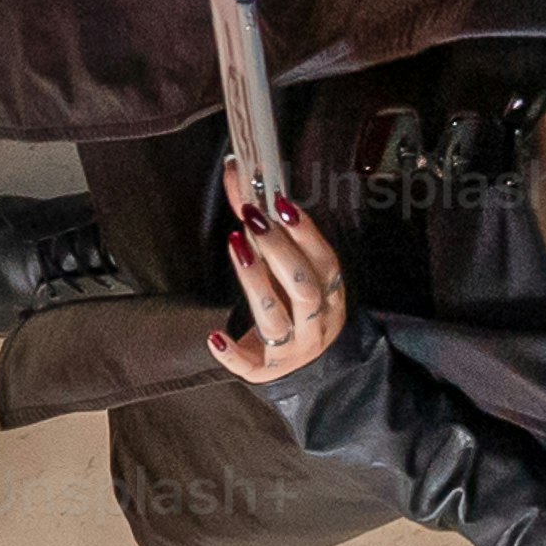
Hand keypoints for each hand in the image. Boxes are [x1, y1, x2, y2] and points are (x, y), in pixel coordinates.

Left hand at [210, 192, 347, 382]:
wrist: (311, 371)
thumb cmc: (296, 309)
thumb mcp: (291, 272)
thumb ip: (265, 227)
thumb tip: (236, 174)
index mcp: (330, 296)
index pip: (325, 263)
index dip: (306, 233)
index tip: (280, 203)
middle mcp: (316, 324)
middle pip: (305, 289)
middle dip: (280, 252)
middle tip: (253, 219)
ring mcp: (292, 350)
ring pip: (277, 320)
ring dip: (256, 283)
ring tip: (236, 247)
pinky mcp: (265, 370)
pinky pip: (250, 366)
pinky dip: (233, 352)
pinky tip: (215, 336)